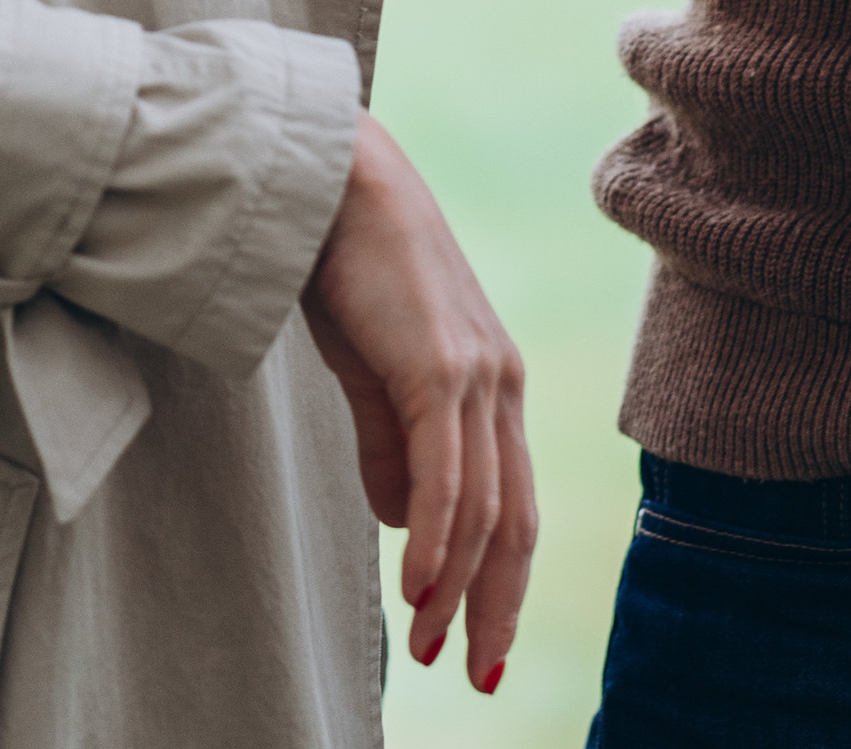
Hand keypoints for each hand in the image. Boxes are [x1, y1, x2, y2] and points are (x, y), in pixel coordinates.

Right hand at [303, 114, 536, 690]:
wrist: (335, 180)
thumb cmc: (350, 264)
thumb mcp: (373, 368)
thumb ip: (389, 441)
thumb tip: (399, 518)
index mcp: (494, 382)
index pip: (512, 503)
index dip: (500, 579)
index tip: (479, 644)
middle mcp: (501, 381)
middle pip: (515, 519)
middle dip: (496, 603)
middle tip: (476, 672)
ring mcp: (476, 372)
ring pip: (482, 508)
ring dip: (456, 588)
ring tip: (429, 646)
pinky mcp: (440, 365)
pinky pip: (448, 474)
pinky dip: (437, 540)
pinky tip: (417, 591)